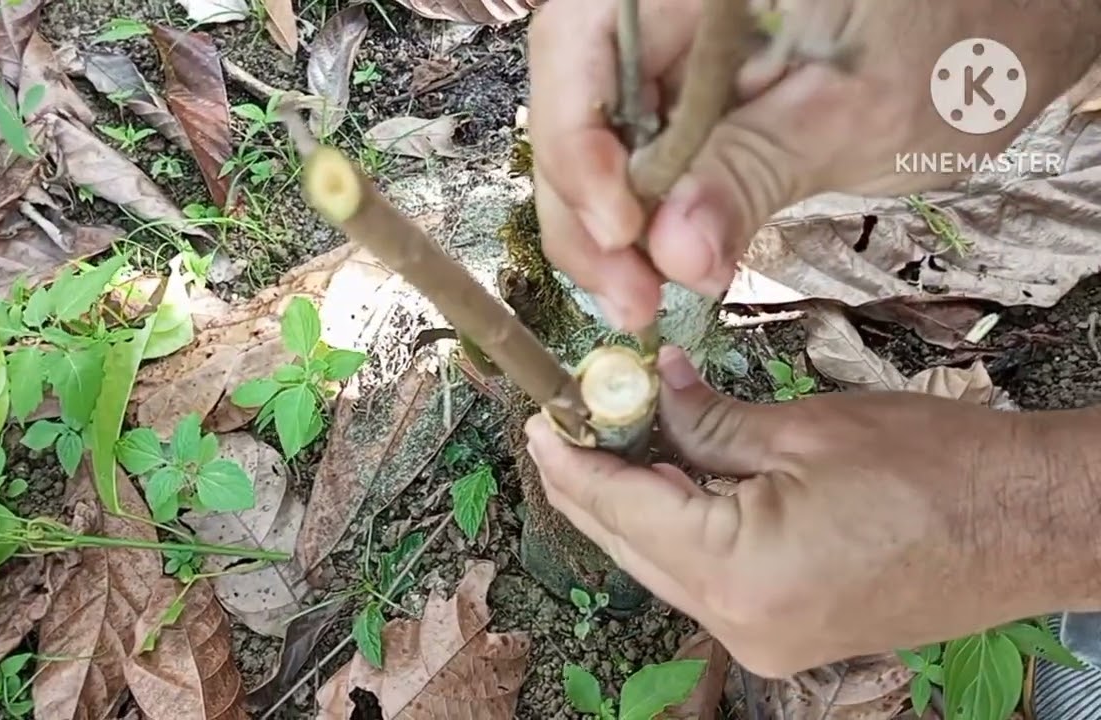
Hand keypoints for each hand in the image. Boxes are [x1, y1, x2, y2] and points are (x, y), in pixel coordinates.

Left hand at [524, 347, 1099, 676]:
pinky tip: (667, 480)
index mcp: (741, 575)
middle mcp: (742, 627)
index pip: (623, 510)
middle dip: (592, 483)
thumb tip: (646, 392)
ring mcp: (765, 642)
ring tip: (608, 439)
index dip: (573, 460)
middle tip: (561, 425)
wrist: (1032, 524)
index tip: (539, 420)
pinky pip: (705, 578)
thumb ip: (704, 421)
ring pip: (664, 564)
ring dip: (634, 504)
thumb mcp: (802, 429)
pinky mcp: (785, 634)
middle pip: (632, 546)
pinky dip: (679, 529)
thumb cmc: (939, 470)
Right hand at [527, 0, 1100, 331]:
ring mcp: (673, 47)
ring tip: (641, 300)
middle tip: (628, 300)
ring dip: (609, 229)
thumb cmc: (959, 39)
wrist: (1011, 29)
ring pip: (595, 139)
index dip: (577, 143)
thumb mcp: (855, 112)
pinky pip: (638, 155)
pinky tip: (661, 268)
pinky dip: (644, 218)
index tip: (621, 232)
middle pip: (574, 101)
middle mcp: (665, 4)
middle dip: (587, 210)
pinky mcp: (687, 93)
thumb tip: (672, 251)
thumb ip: (751, 172)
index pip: (580, 43)